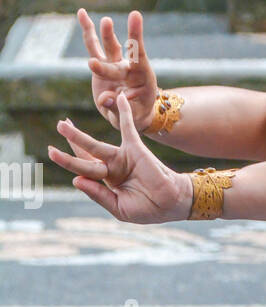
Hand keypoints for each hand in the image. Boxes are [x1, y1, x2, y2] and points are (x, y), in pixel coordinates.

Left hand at [47, 91, 193, 224]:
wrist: (171, 203)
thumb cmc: (147, 209)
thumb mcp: (118, 207)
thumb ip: (98, 194)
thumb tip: (75, 180)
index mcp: (108, 180)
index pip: (85, 166)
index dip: (69, 159)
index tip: (53, 151)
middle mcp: (113, 166)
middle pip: (86, 153)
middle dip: (71, 141)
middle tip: (60, 125)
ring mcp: (123, 157)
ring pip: (95, 145)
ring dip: (78, 135)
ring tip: (62, 124)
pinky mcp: (135, 149)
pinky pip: (127, 127)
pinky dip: (124, 113)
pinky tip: (119, 98)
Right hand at [77, 7, 157, 132]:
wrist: (134, 113)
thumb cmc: (136, 114)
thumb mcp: (131, 116)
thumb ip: (118, 108)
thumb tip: (105, 97)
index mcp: (141, 76)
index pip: (138, 54)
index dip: (135, 37)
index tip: (134, 15)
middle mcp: (127, 67)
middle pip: (118, 51)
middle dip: (110, 38)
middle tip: (106, 21)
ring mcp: (114, 65)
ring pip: (107, 46)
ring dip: (103, 32)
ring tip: (97, 16)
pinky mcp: (101, 67)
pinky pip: (94, 48)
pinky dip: (88, 31)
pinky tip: (81, 13)